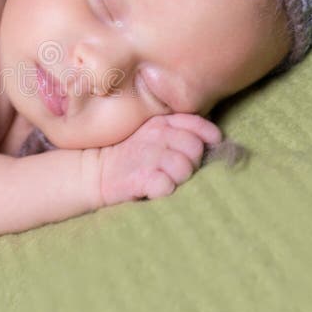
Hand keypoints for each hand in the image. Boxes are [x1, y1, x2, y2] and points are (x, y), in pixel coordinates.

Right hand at [98, 114, 222, 205]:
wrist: (96, 171)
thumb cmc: (133, 155)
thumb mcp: (152, 134)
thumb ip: (179, 132)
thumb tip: (215, 140)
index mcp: (161, 122)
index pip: (197, 124)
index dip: (209, 136)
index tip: (211, 145)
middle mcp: (155, 136)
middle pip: (195, 148)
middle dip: (193, 162)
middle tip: (179, 169)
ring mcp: (146, 157)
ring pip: (184, 168)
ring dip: (180, 178)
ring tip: (168, 179)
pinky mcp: (138, 178)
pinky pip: (167, 186)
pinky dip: (164, 190)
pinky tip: (156, 188)